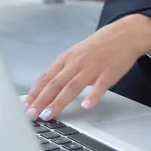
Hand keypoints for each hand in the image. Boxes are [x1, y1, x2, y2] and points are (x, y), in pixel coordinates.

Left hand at [23, 15, 150, 119]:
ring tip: (49, 114)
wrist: (124, 34)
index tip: (26, 106)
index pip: (46, 77)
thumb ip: (64, 69)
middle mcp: (77, 62)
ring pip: (72, 86)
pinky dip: (92, 96)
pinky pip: (99, 86)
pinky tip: (86, 106)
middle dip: (42, 100)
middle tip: (32, 115)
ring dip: (59, 102)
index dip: (35, 92)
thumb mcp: (77, 52)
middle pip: (56, 83)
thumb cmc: (100, 45)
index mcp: (68, 57)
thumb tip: (47, 87)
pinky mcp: (108, 73)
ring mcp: (93, 67)